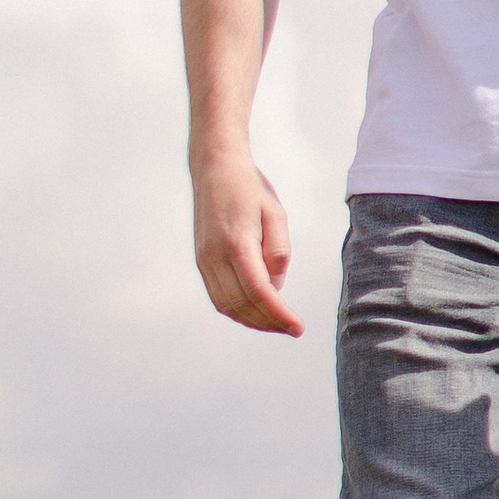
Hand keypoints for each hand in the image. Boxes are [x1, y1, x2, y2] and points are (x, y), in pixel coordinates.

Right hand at [193, 150, 303, 334]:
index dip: (279, 314)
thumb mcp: (275, 214)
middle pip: (242, 304)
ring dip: (252, 321)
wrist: (215, 169)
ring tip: (276, 325)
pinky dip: (237, 310)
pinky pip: (217, 296)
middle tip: (292, 329)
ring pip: (226, 306)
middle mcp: (215, 256)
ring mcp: (204, 260)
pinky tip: (255, 312)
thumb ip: (278, 251)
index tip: (297, 327)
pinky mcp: (201, 260)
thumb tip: (276, 287)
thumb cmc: (250, 190)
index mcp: (236, 243)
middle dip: (269, 322)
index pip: (259, 292)